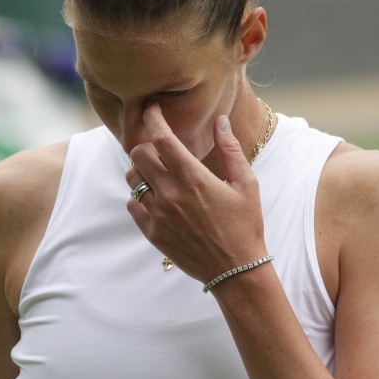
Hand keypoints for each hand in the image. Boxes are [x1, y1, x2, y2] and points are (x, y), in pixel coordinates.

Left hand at [126, 103, 267, 282]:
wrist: (236, 270)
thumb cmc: (245, 225)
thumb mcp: (246, 184)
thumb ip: (231, 150)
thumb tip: (220, 121)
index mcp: (193, 178)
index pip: (162, 138)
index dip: (153, 118)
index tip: (151, 109)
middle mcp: (170, 194)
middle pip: (138, 155)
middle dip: (146, 145)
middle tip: (159, 149)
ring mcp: (158, 214)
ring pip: (132, 179)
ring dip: (141, 171)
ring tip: (159, 174)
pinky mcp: (152, 233)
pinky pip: (132, 205)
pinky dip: (140, 197)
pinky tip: (158, 198)